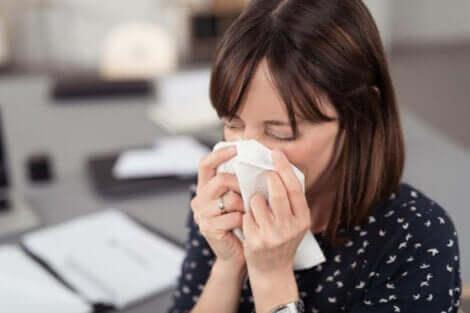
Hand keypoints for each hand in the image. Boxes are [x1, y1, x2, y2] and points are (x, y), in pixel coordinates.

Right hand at [191, 145, 245, 266]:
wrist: (237, 254)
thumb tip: (255, 161)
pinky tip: (246, 224)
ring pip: (229, 199)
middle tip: (251, 190)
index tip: (236, 149)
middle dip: (240, 183)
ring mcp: (202, 215)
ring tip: (250, 211)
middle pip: (220, 179)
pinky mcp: (208, 228)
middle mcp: (199, 199)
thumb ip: (238, 183)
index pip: (206, 164)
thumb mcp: (237, 199)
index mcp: (205, 188)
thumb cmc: (240, 224)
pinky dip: (244, 219)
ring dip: (245, 204)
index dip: (219, 154)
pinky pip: (233, 216)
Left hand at [242, 149, 311, 275]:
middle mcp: (290, 227)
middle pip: (277, 191)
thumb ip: (290, 202)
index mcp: (302, 219)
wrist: (272, 271)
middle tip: (264, 174)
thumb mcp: (294, 223)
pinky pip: (246, 215)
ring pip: (257, 201)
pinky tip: (250, 224)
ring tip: (256, 208)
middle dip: (268, 178)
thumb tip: (279, 170)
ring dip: (253, 199)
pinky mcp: (256, 241)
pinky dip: (246, 215)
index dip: (284, 168)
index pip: (294, 188)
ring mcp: (272, 235)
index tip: (276, 153)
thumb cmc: (282, 241)